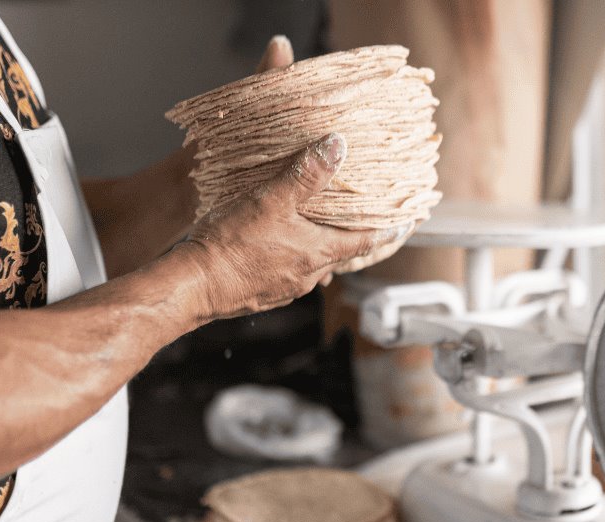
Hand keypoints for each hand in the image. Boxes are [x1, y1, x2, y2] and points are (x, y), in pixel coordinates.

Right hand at [173, 133, 411, 320]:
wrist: (193, 285)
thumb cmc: (231, 245)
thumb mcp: (271, 200)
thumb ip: (305, 174)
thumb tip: (337, 146)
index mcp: (320, 252)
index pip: (369, 241)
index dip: (392, 229)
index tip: (411, 221)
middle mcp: (310, 274)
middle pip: (344, 252)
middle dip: (355, 233)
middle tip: (365, 216)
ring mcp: (287, 286)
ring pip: (315, 261)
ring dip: (321, 243)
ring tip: (318, 222)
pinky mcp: (264, 291)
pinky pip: (289, 269)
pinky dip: (294, 253)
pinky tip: (279, 240)